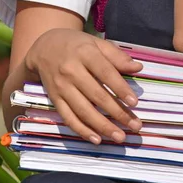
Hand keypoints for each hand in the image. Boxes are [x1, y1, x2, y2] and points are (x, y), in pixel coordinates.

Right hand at [25, 28, 142, 143]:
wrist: (44, 47)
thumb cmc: (77, 45)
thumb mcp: (96, 43)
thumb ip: (116, 56)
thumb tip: (138, 68)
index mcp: (85, 53)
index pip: (105, 73)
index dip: (120, 88)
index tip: (134, 102)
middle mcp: (71, 71)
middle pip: (96, 95)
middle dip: (117, 112)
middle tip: (135, 125)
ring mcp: (61, 87)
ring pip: (83, 110)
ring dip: (102, 126)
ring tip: (120, 137)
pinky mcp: (54, 99)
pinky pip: (68, 118)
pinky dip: (82, 131)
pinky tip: (97, 140)